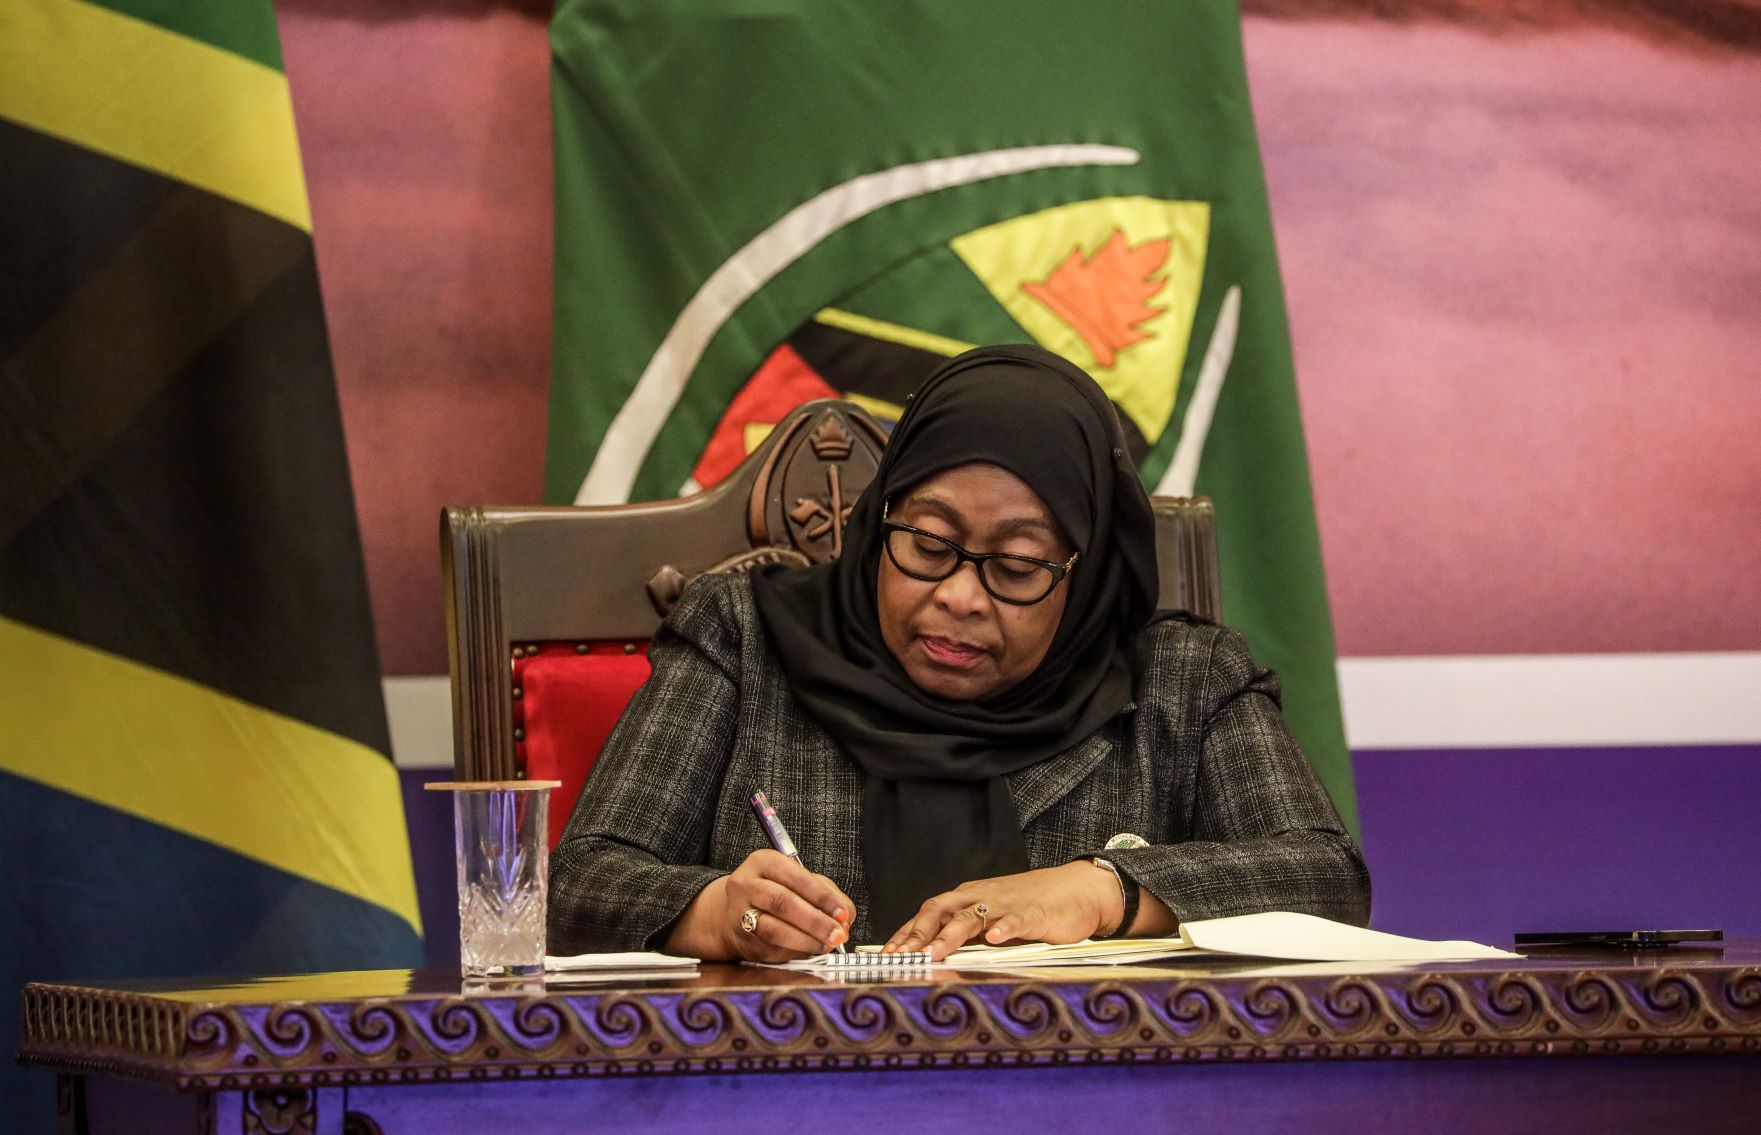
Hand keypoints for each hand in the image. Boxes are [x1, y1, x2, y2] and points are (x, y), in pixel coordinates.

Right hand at [668, 850, 855, 962]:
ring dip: (807, 941)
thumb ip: (828, 895)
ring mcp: (740, 913)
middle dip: (816, 921)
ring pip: (774, 929)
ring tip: (827, 945)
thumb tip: (844, 919)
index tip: (841, 913)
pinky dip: (796, 951)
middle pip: (782, 902)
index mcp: (763, 862)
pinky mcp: (742, 939)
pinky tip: (810, 950)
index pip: (796, 877)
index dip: (822, 897)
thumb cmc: (775, 892)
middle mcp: (747, 884)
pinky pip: (772, 948)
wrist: (734, 913)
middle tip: (837, 934)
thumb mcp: (800, 881)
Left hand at [880, 862, 1122, 961]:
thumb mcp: (993, 919)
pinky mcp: (1034, 913)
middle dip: (918, 933)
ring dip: (951, 935)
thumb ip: (967, 935)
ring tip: (935, 953)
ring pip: (972, 916)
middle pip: (941, 910)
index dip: (906, 933)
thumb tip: (933, 956)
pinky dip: (1004, 927)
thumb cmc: (1032, 906)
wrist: (1077, 890)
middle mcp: (981, 897)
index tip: (886, 954)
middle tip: (901, 956)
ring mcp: (1006, 904)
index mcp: (968, 898)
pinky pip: (1015, 919)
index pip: (929, 913)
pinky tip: (995, 938)